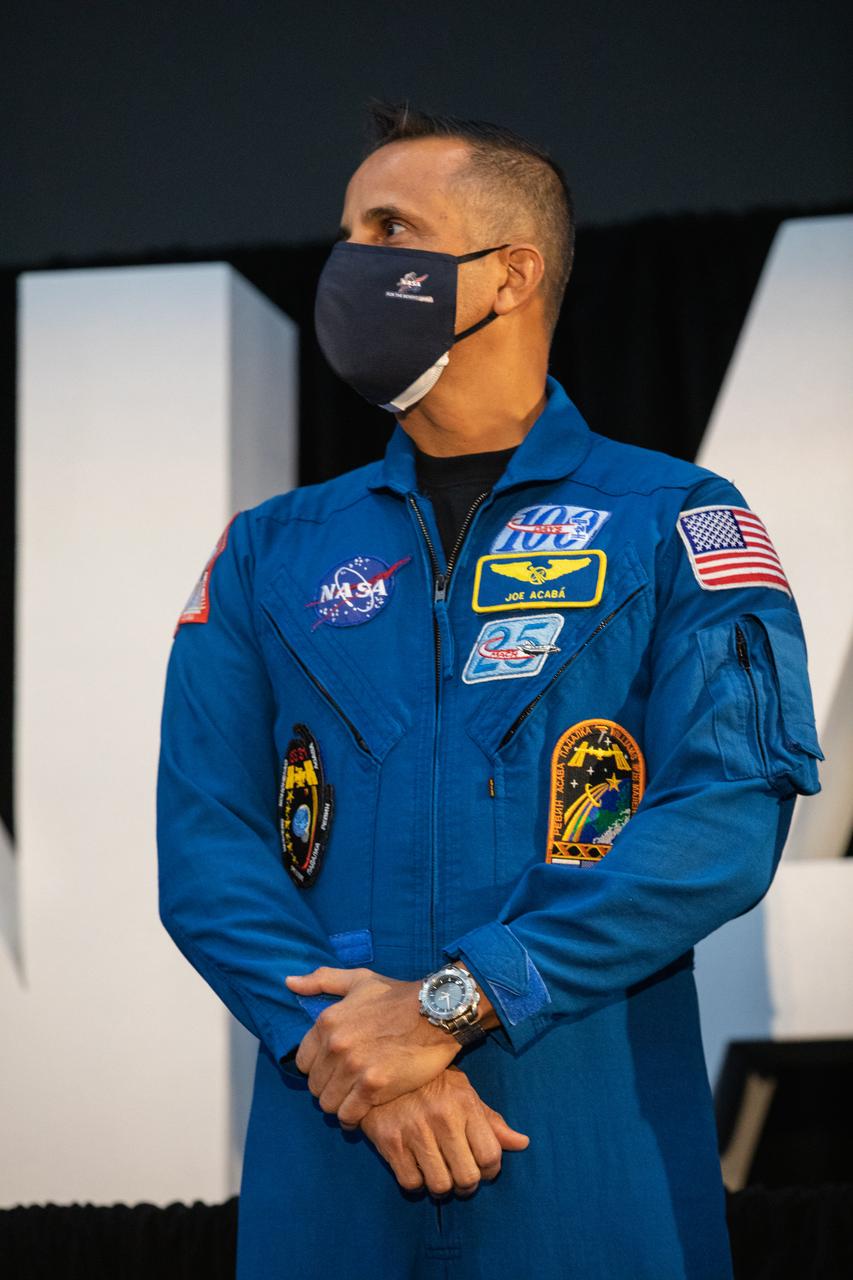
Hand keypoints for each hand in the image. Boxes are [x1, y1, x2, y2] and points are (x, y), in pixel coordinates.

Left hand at [285, 967, 458, 1125]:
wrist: (436, 1012)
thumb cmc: (398, 996)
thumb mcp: (359, 980)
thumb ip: (321, 980)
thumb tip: (288, 983)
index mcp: (327, 1022)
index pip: (302, 1063)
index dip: (318, 1068)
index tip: (335, 1067)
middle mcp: (336, 1046)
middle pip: (315, 1087)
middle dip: (329, 1087)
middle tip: (348, 1084)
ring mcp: (354, 1067)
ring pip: (328, 1104)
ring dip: (341, 1104)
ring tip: (356, 1097)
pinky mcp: (374, 1085)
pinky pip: (348, 1115)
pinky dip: (354, 1117)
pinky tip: (365, 1108)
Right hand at [360, 1067, 529, 1196]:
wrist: (383, 1069)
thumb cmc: (431, 1084)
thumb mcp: (464, 1093)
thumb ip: (492, 1121)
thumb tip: (522, 1143)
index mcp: (464, 1103)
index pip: (490, 1155)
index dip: (490, 1170)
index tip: (482, 1167)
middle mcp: (441, 1117)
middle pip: (467, 1177)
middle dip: (467, 1183)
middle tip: (461, 1175)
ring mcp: (414, 1130)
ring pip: (440, 1185)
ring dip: (443, 1187)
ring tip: (440, 1173)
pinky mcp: (390, 1142)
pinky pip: (412, 1183)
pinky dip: (417, 1183)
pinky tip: (417, 1167)